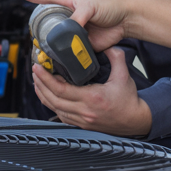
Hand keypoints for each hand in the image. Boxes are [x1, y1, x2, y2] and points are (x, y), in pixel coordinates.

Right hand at [16, 0, 128, 51]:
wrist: (126, 20)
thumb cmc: (109, 5)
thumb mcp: (90, 6)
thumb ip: (77, 17)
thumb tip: (67, 30)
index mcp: (68, 1)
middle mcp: (68, 16)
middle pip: (49, 22)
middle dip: (40, 29)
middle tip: (34, 36)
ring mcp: (74, 30)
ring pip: (58, 38)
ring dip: (52, 44)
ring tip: (44, 50)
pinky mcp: (82, 43)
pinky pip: (70, 50)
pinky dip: (65, 55)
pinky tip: (60, 59)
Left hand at [32, 47, 151, 134]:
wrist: (136, 121)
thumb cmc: (129, 100)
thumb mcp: (124, 76)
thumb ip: (116, 58)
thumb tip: (108, 45)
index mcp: (92, 98)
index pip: (61, 89)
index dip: (46, 79)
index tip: (38, 68)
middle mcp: (84, 111)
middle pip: (53, 99)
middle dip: (40, 84)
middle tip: (34, 71)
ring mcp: (82, 120)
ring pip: (54, 108)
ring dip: (43, 95)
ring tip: (37, 81)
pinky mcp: (82, 124)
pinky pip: (61, 115)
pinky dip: (52, 104)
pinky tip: (48, 95)